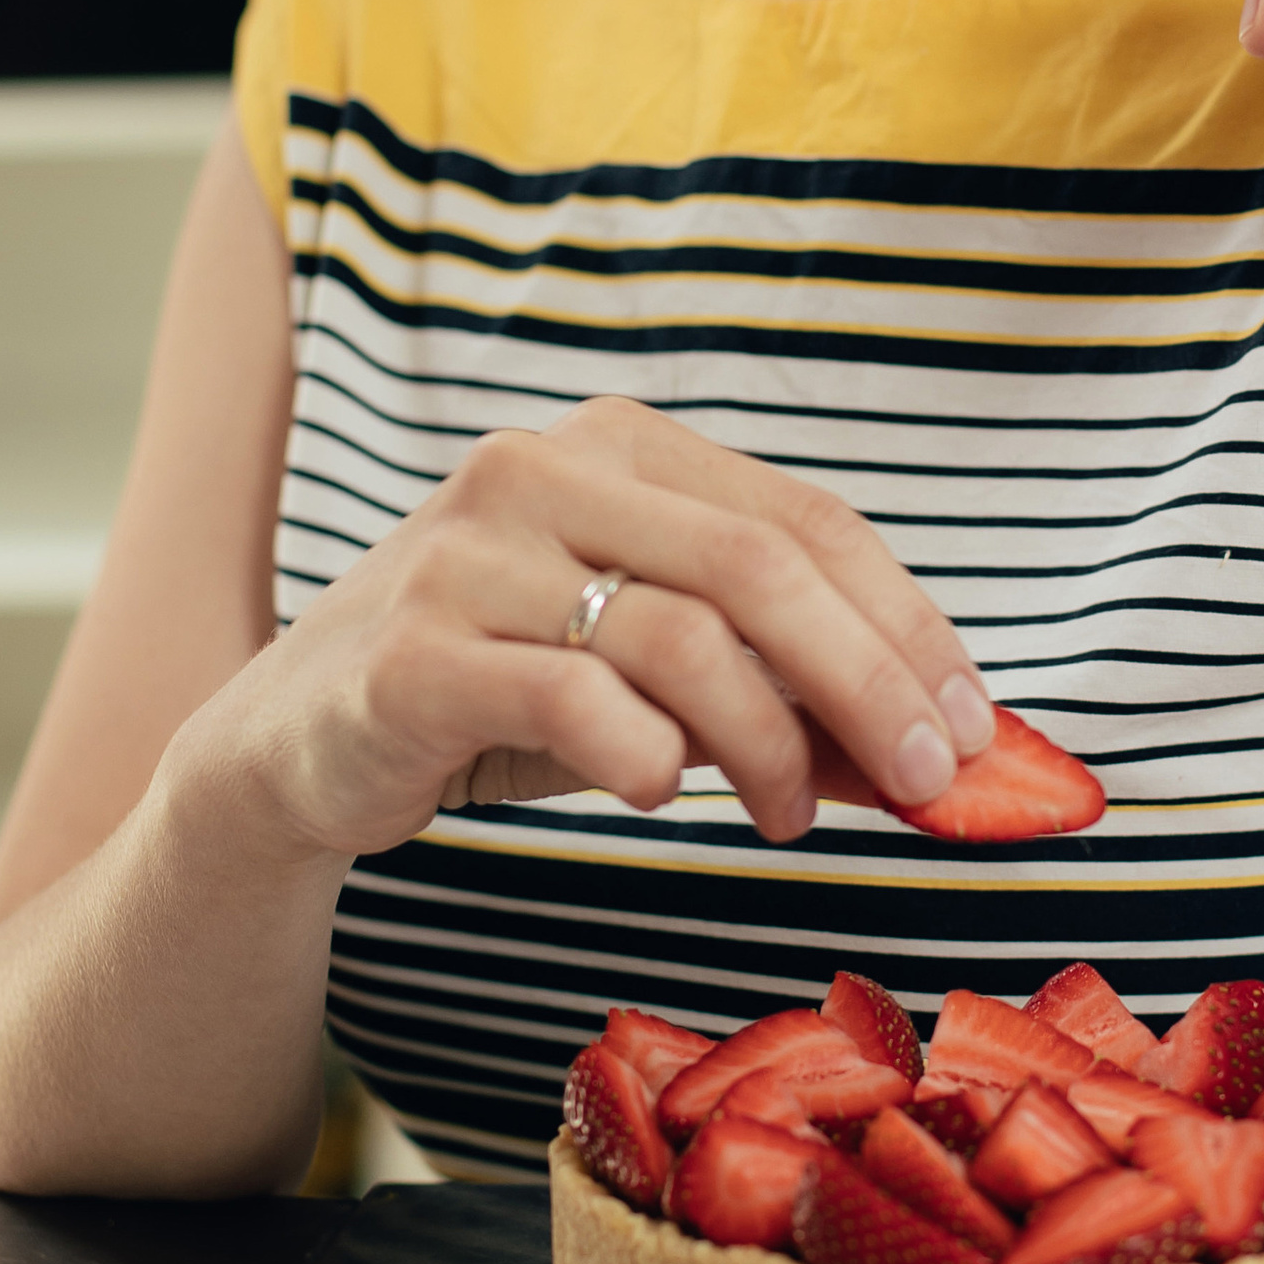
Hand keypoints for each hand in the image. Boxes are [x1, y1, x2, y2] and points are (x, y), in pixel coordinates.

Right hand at [160, 397, 994, 867]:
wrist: (290, 748)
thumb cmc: (499, 698)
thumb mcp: (650, 677)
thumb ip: (779, 691)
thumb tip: (937, 757)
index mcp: (617, 446)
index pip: (803, 521)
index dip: (905, 622)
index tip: (972, 723)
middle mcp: (540, 470)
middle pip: (759, 566)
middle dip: (869, 680)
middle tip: (928, 779)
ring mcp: (468, 555)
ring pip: (680, 635)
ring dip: (768, 745)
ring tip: (787, 816)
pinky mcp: (412, 653)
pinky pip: (576, 702)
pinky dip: (648, 757)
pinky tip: (663, 790)